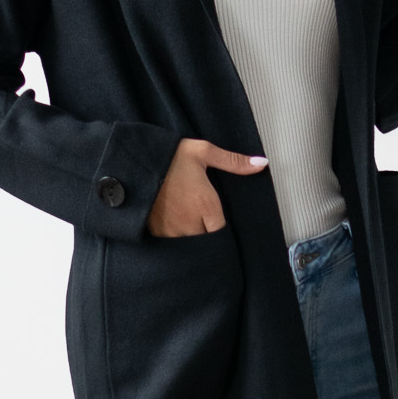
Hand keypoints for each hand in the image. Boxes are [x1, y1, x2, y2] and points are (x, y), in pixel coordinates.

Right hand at [147, 139, 267, 236]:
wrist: (135, 162)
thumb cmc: (170, 156)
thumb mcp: (203, 152)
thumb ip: (233, 162)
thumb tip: (262, 164)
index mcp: (206, 206)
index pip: (221, 233)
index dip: (219, 230)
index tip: (215, 222)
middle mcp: (190, 223)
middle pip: (206, 242)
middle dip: (205, 235)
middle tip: (201, 224)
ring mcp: (172, 230)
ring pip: (189, 246)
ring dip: (190, 240)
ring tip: (187, 227)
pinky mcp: (155, 232)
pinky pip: (170, 245)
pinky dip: (173, 240)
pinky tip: (172, 228)